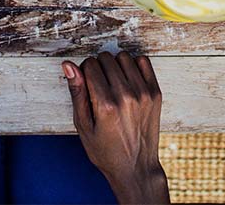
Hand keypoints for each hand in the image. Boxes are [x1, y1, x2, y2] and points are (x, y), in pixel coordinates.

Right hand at [63, 51, 168, 203]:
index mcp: (105, 106)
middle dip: (98, 67)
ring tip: (112, 82)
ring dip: (115, 64)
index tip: (85, 84)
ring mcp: (143, 94)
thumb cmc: (106, 151)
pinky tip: (127, 79)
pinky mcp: (155, 93)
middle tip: (98, 85)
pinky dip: (133, 65)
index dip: (83, 72)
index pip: (90, 65)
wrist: (136, 168)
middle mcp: (126, 97)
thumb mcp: (83, 126)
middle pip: (106, 58)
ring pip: (124, 57)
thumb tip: (69, 66)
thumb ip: (77, 93)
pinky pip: (143, 61)